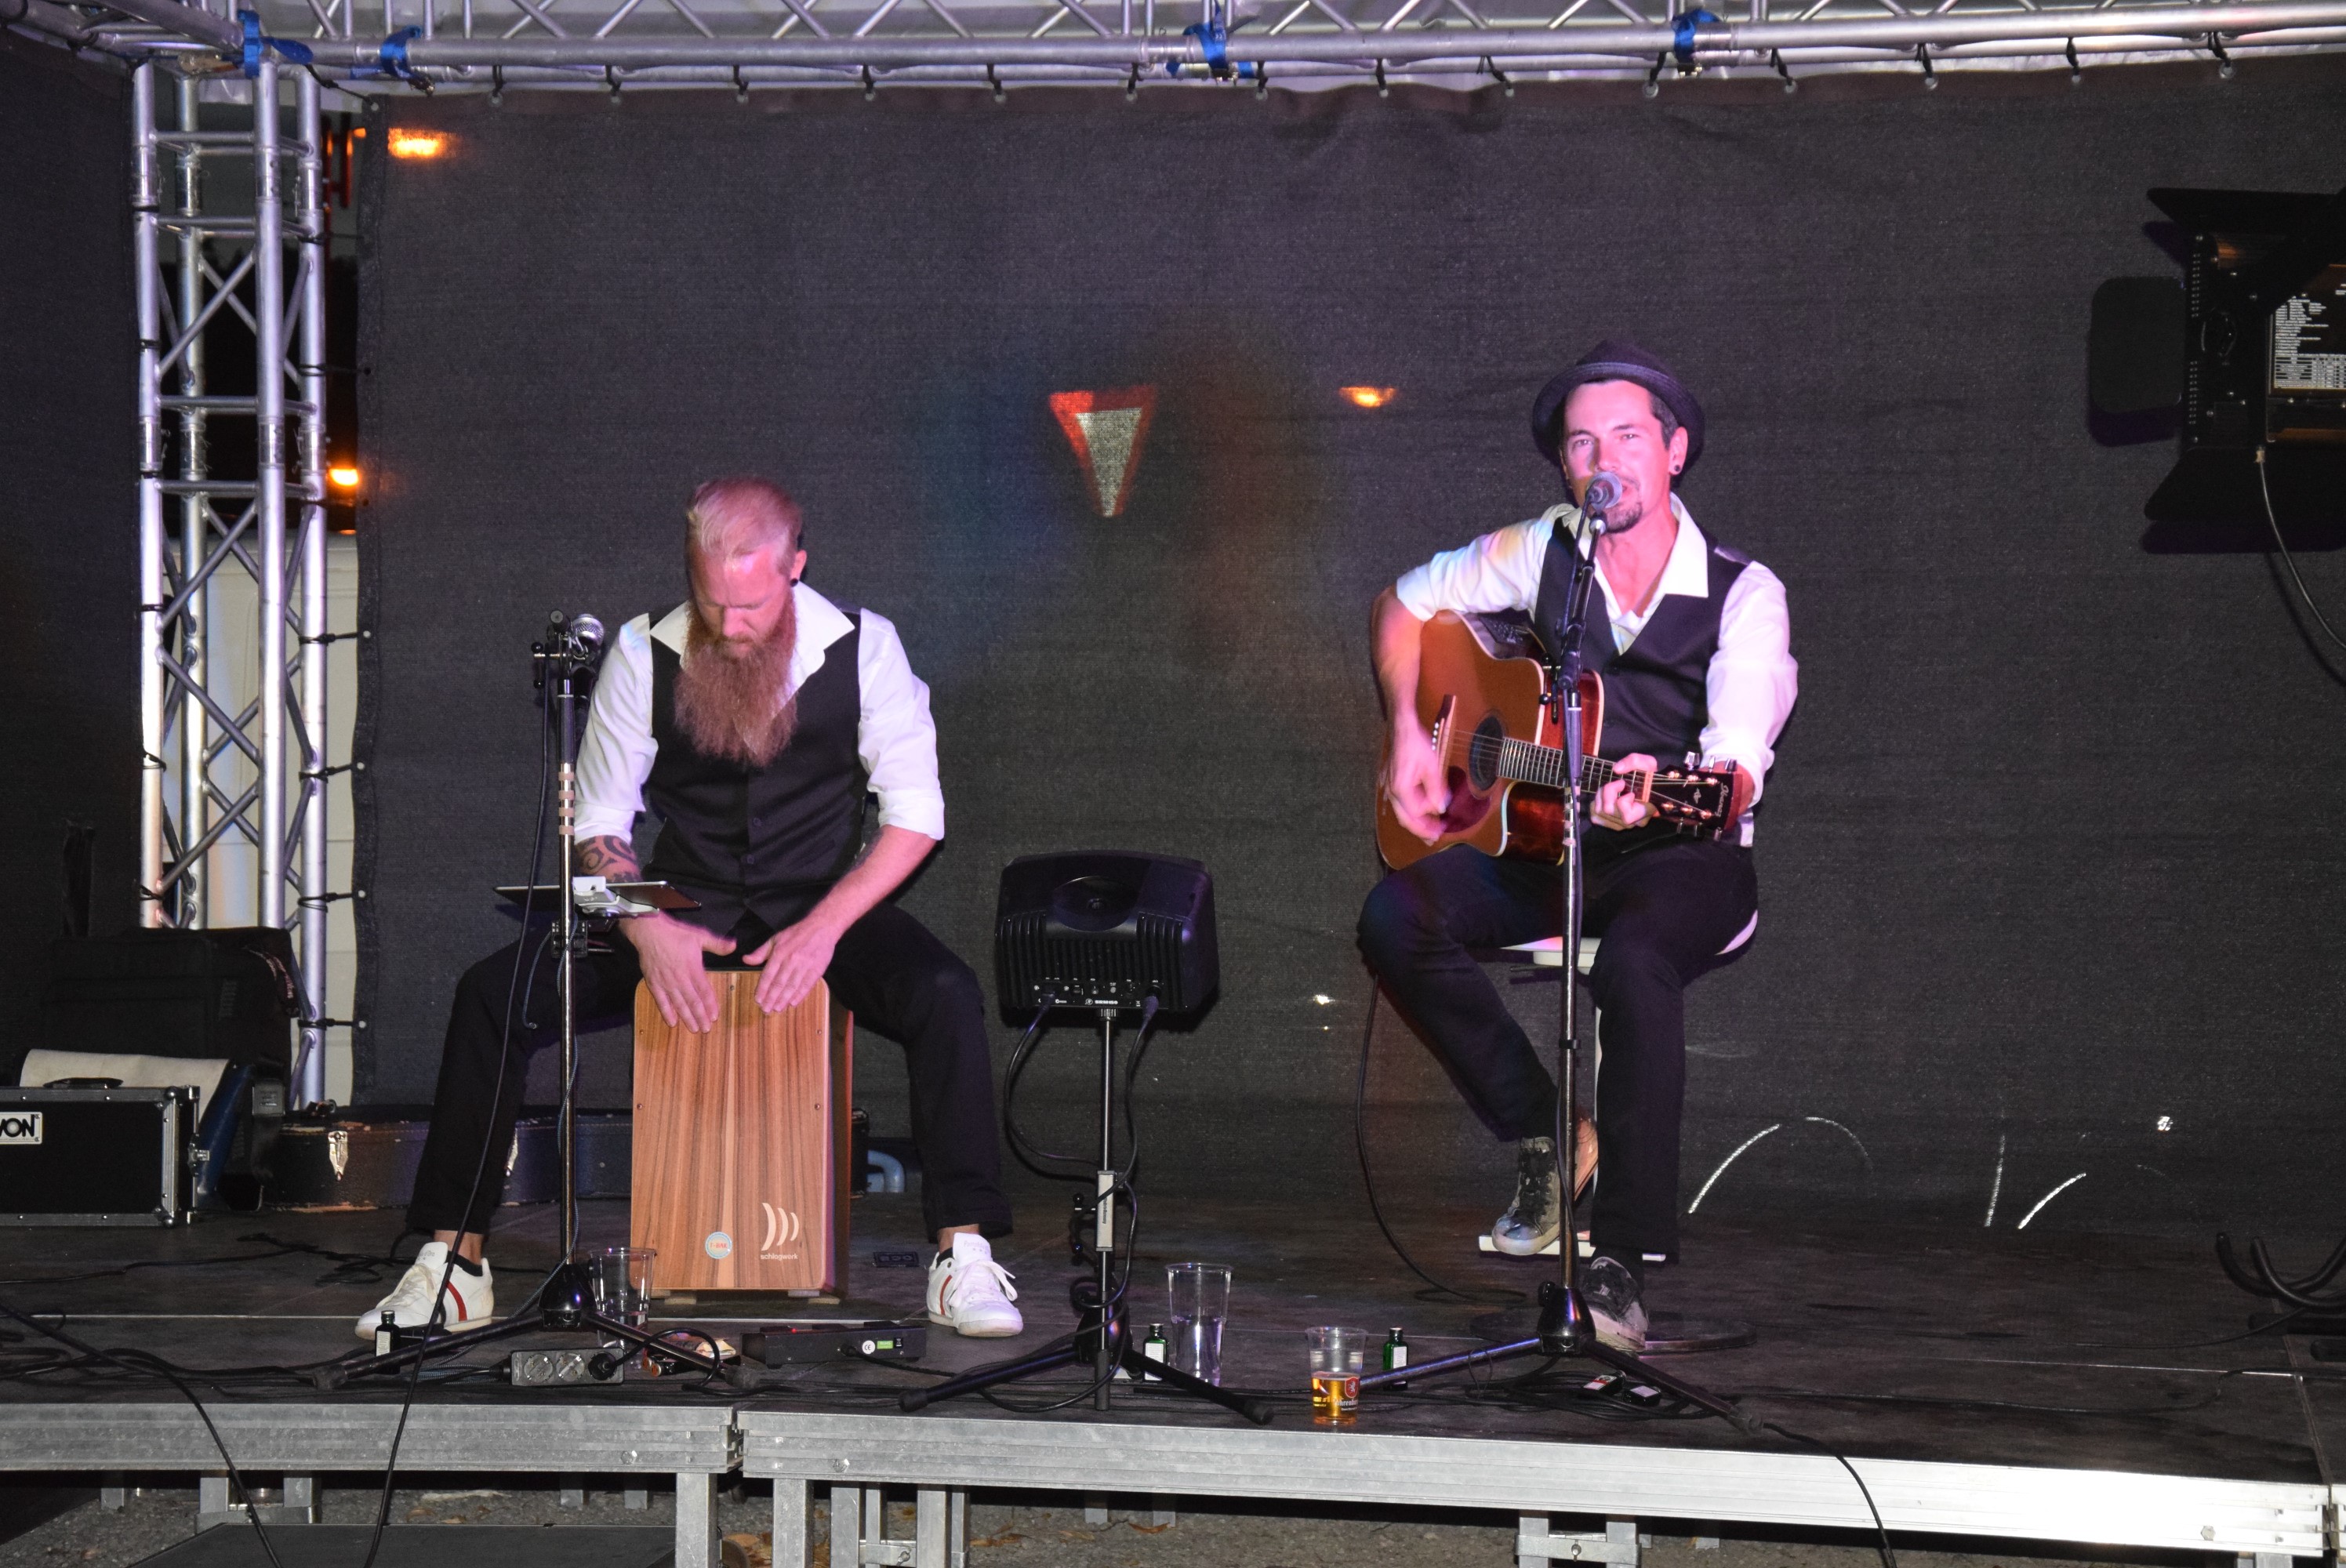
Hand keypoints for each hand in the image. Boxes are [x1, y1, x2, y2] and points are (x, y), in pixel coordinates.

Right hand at [622, 912, 734, 1032]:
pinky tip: (672, 1022)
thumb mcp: (700, 935)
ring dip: (687, 1018)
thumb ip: (717, 944)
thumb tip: (734, 946)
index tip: (715, 1016)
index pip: (704, 991)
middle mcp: (680, 978)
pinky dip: (666, 1013)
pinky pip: (661, 1001)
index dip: (710, 1005)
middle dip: (700, 1016)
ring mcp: (666, 982)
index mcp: (693, 968)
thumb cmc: (675, 933)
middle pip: (692, 1001)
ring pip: (678, 1004)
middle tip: (706, 1029)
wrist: (650, 932)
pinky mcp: (653, 983)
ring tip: (694, 1029)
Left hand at [743, 916, 841, 1012]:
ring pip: (792, 986)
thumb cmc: (797, 933)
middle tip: (766, 1009)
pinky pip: (807, 985)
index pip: (768, 975)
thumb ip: (761, 952)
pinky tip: (794, 1003)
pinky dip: (800, 995)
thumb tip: (746, 960)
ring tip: (777, 1009)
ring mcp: (805, 965)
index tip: (758, 999)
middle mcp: (791, 960)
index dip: (762, 989)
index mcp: (779, 953)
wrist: (821, 927)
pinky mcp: (817, 969)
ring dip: (784, 999)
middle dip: (771, 998)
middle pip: (779, 984)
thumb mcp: (776, 939)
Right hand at [1382, 718, 1450, 844]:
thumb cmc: (1416, 745)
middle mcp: (1391, 791)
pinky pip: (1399, 803)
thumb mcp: (1432, 767)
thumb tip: (1441, 808)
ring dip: (1415, 822)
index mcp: (1401, 789)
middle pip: (1405, 819)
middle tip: (1434, 839)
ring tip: (1428, 829)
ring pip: (1401, 812)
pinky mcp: (1390, 783)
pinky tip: (1418, 812)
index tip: (1443, 829)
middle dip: (1420, 830)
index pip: (1416, 814)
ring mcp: (1388, 787)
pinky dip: (1410, 811)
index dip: (1429, 823)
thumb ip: (1436, 790)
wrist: (1402, 728)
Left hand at [1592, 752, 1657, 830]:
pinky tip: (1604, 796)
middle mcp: (1633, 822)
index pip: (1627, 816)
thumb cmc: (1648, 776)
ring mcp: (1622, 824)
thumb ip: (1634, 762)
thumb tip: (1617, 769)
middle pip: (1609, 811)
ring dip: (1600, 796)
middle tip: (1616, 782)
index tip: (1626, 786)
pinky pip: (1595, 817)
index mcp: (1645, 811)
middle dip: (1607, 791)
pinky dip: (1596, 804)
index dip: (1622, 801)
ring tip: (1609, 788)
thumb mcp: (1647, 763)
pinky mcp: (1612, 823)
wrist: (1647, 784)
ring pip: (1599, 814)